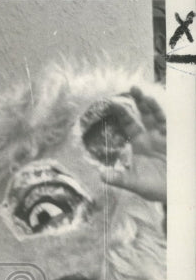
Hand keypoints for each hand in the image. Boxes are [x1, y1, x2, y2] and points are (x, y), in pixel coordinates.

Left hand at [101, 87, 165, 202]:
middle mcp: (151, 137)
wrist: (178, 191)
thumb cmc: (156, 188)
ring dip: (150, 105)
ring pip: (157, 117)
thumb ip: (120, 179)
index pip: (129, 125)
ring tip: (143, 93)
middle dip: (138, 101)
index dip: (122, 114)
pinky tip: (155, 105)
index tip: (111, 102)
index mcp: (139, 145)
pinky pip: (169, 125)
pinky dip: (162, 114)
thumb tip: (100, 175)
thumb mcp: (136, 184)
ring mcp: (164, 137)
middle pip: (143, 115)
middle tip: (132, 88)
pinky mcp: (176, 140)